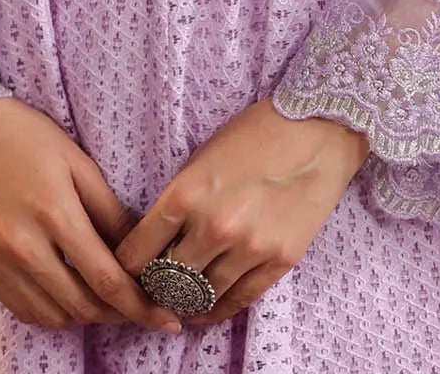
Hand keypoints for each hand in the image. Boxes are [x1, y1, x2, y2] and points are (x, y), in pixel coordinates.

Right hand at [0, 92, 181, 334]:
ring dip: (86, 315)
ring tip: (107, 298)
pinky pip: (24, 309)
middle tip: (143, 307)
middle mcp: (23, 246)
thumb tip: (139, 249)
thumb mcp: (77, 160)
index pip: (106, 280)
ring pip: (53, 316)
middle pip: (82, 306)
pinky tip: (68, 293)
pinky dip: (52, 311)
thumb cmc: (23, 134)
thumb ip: (110, 210)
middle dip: (119, 314)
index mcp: (54, 213)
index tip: (168, 318)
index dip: (141, 306)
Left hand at [113, 97, 369, 327]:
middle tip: (149, 289)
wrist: (317, 129)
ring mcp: (248, 248)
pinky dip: (217, 309)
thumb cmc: (255, 133)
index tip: (122, 270)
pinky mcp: (279, 261)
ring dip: (185, 301)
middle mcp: (213, 227)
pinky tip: (206, 310)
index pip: (137, 251)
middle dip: (154, 287)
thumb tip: (158, 238)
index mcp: (186, 194)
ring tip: (177, 300)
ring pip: (201, 295)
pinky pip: (239, 300)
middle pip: (167, 280)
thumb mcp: (202, 157)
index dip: (125, 266)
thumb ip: (180, 199)